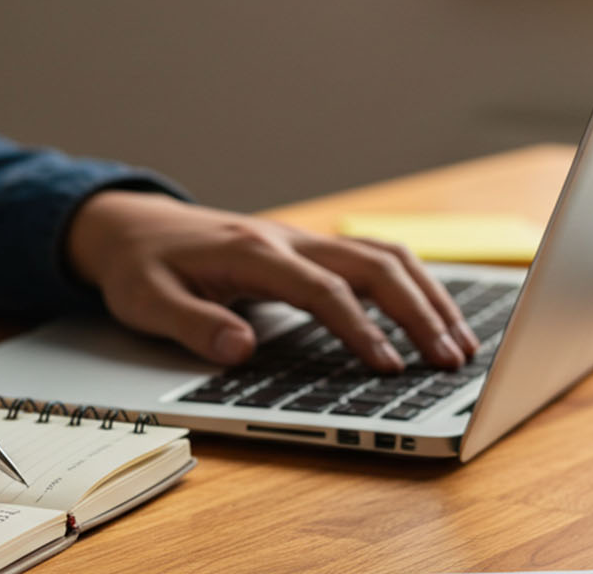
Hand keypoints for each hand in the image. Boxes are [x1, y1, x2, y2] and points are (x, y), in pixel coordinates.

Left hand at [67, 191, 478, 370]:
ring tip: (460, 343)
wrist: (132, 226)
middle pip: (374, 265)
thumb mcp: (147, 302)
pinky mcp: (310, 249)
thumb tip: (241, 350)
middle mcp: (289, 240)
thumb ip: (193, 325)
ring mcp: (304, 241)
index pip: (323, 291)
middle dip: (419, 312)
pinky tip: (434, 315)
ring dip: (427, 296)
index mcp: (253, 253)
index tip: (390, 367)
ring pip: (384, 257)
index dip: (360, 329)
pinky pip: (374, 258)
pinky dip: (413, 285)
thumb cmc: (141, 267)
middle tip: (450, 359)